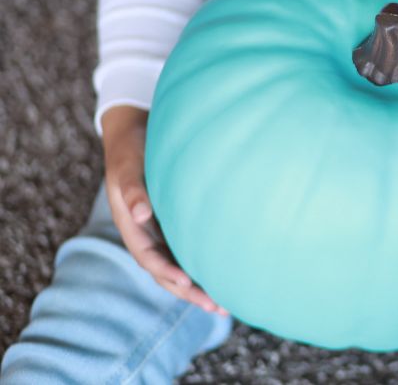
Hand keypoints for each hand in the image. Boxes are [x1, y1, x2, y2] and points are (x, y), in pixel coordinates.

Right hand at [101, 106, 227, 315]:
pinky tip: (227, 274)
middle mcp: (147, 234)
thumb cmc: (133, 149)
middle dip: (189, 292)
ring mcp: (161, 231)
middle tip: (217, 306)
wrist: (135, 132)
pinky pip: (188, 251)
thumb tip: (140, 216)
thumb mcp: (128, 167)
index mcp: (131, 226)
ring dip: (198, 286)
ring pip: (179, 265)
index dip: (166, 273)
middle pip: (166, 272)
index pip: (148, 258)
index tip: (187, 284)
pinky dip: (203, 266)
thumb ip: (133, 190)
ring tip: (227, 303)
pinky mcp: (175, 224)